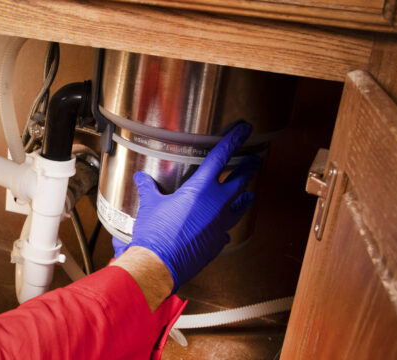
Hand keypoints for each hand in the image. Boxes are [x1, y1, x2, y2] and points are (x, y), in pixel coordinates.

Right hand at [127, 123, 258, 291]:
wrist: (159, 264)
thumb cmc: (155, 234)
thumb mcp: (150, 205)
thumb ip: (149, 189)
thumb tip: (142, 179)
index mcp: (201, 189)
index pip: (221, 157)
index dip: (234, 140)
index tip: (244, 130)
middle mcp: (217, 204)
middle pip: (240, 180)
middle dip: (248, 168)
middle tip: (254, 161)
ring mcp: (221, 224)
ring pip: (241, 205)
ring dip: (245, 196)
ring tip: (248, 193)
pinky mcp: (219, 241)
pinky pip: (228, 228)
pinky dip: (227, 223)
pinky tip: (225, 224)